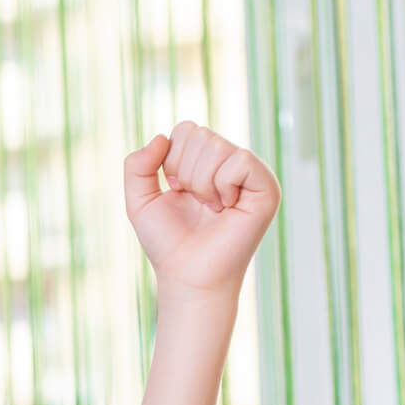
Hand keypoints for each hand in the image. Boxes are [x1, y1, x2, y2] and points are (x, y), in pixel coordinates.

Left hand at [124, 123, 279, 298]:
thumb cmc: (168, 242)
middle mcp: (230, 163)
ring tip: (210, 209)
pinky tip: (226, 208)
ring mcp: (251, 174)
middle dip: (185, 171)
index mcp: (206, 162)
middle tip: (194, 202)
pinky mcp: (266, 187)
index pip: (187, 129)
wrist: (188, 275)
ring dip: (201, 183)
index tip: (175, 190)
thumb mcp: (140, 201)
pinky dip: (222, 185)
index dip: (172, 159)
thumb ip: (137, 166)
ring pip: (217, 146)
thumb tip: (161, 137)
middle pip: (200, 134)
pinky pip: (240, 160)